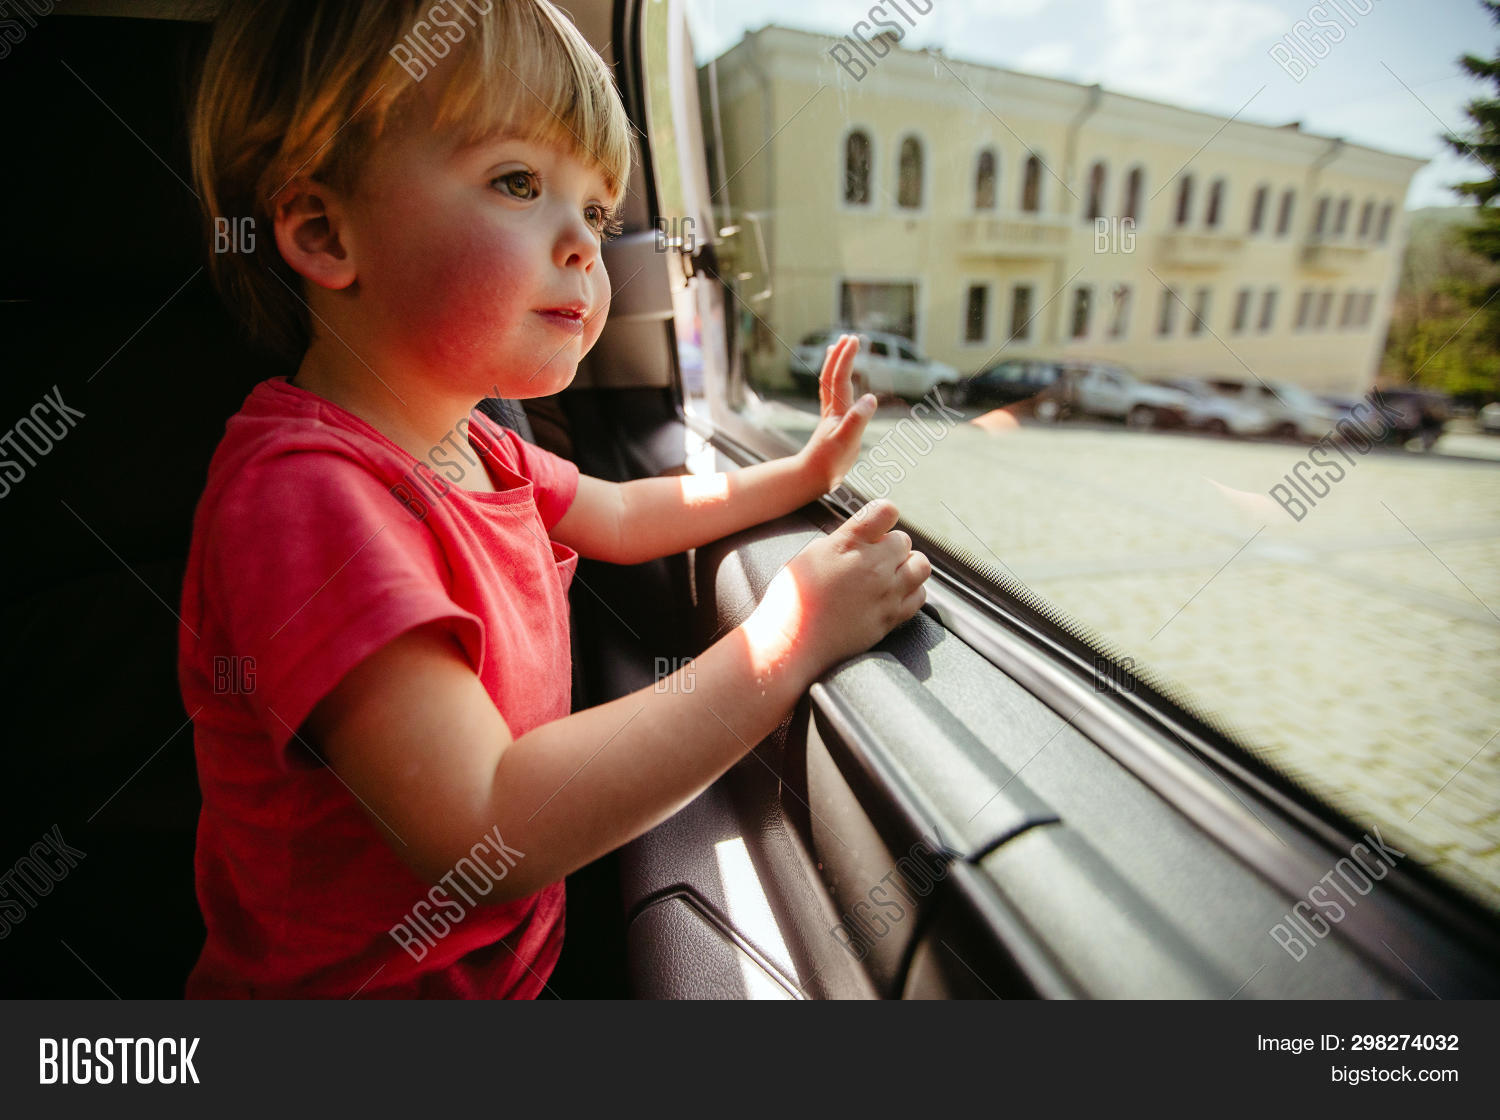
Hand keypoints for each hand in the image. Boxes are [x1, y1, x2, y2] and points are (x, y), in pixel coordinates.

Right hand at [743, 499, 928, 677]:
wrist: (792, 644)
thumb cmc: (792, 601)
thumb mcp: (809, 555)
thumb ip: (842, 540)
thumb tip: (863, 534)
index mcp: (849, 545)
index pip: (886, 511)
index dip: (882, 515)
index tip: (875, 524)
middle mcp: (873, 566)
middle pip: (903, 540)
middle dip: (890, 544)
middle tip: (872, 555)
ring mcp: (886, 594)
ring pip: (921, 566)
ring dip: (908, 564)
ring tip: (889, 572)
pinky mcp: (891, 618)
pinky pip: (919, 596)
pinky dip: (912, 590)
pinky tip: (894, 593)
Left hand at [797, 333, 875, 494]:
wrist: (811, 478)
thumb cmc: (830, 463)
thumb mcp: (847, 442)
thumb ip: (858, 420)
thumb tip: (870, 397)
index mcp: (837, 411)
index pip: (841, 378)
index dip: (847, 358)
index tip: (854, 340)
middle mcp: (831, 410)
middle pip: (832, 377)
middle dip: (839, 356)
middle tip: (848, 337)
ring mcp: (830, 417)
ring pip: (829, 385)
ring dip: (834, 366)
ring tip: (836, 349)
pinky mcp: (831, 426)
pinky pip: (831, 397)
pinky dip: (834, 383)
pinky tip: (838, 385)